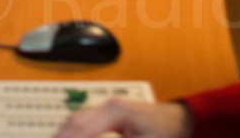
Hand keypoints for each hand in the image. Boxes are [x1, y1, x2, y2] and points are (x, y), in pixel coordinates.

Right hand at [53, 98, 191, 137]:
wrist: (179, 121)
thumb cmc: (165, 133)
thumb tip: (90, 137)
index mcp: (116, 111)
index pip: (80, 128)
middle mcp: (109, 105)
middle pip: (73, 122)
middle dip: (60, 136)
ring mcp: (108, 107)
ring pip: (75, 121)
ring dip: (63, 134)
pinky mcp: (110, 114)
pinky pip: (83, 122)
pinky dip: (71, 132)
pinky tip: (66, 137)